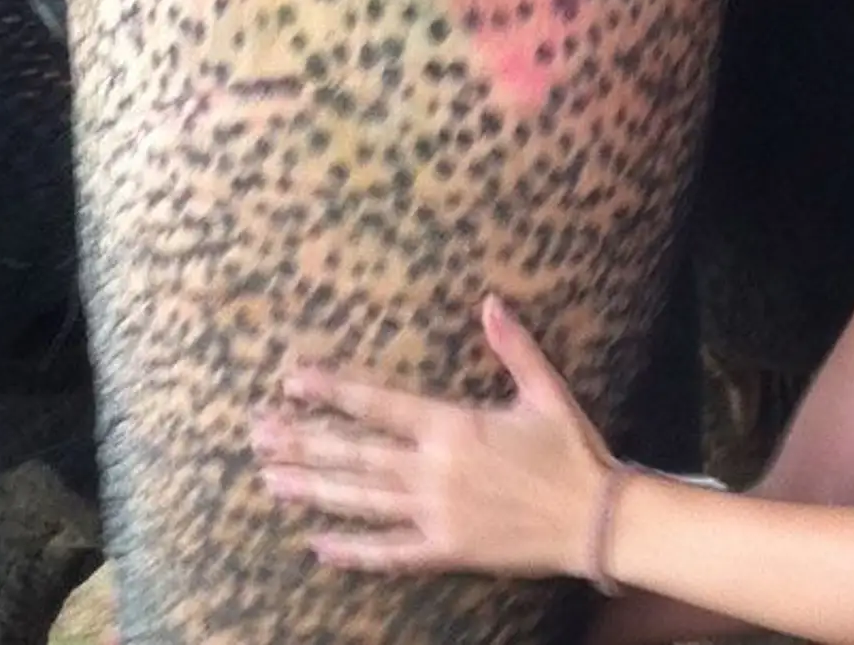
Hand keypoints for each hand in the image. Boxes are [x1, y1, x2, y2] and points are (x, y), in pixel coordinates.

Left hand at [252, 293, 614, 578]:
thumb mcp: (544, 391)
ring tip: (270, 480)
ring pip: (361, 500)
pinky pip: (390, 553)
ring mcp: (436, 514)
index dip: (332, 392)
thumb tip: (491, 302)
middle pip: (356, 454)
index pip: (378, 404)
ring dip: (314, 489)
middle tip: (258, 433)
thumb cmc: (570, 450)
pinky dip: (353, 550)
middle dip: (303, 441)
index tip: (292, 380)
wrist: (595, 520)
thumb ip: (513, 347)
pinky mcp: (446, 549)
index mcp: (453, 427)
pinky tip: (318, 545)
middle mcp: (435, 471)